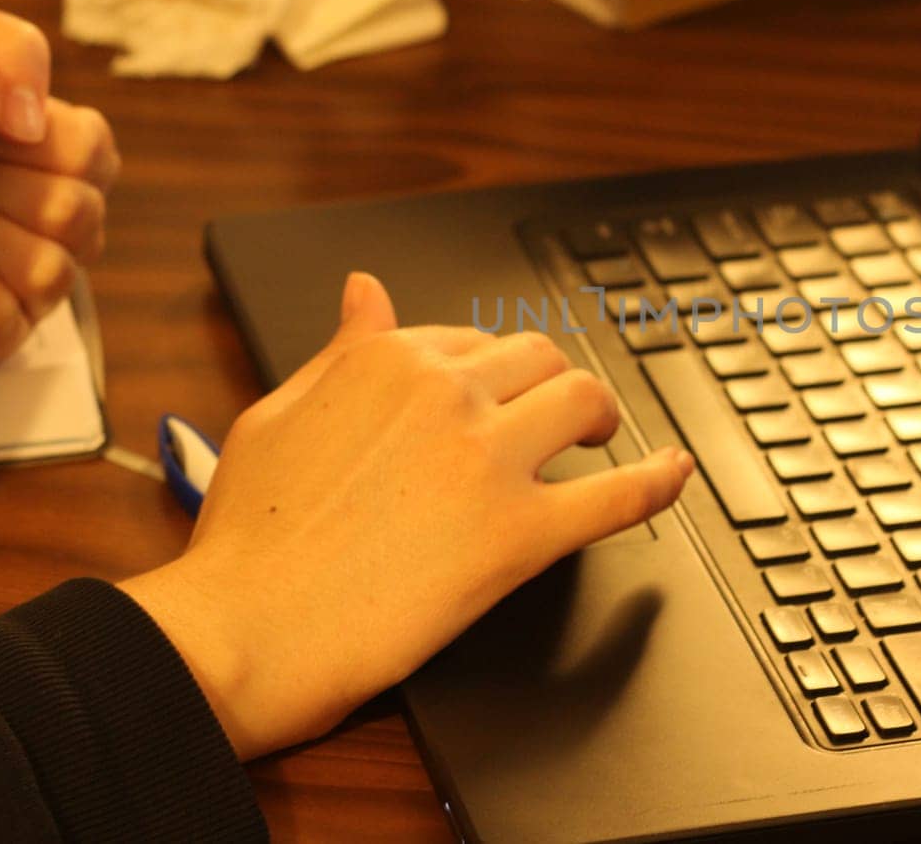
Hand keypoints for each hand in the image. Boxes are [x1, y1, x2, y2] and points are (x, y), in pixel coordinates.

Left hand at [0, 0, 119, 364]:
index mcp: (65, 149)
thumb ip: (10, 54)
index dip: (32, 146)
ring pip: (46, 272)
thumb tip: (28, 122)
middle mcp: (65, 216)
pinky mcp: (5, 327)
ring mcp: (41, 275)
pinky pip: (5, 319)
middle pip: (72, 215)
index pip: (90, 152)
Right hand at [120, 273, 693, 760]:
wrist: (246, 630)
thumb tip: (368, 290)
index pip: (472, 339)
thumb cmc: (250, 536)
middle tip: (556, 417)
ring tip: (602, 438)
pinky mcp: (521, 534)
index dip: (491, 370)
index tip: (496, 393)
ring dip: (602, 414)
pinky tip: (674, 473)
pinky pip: (617, 496)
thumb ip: (340, 350)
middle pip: (539, 360)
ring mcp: (489, 461)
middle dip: (550, 383)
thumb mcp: (279, 412)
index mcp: (390, 359)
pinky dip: (657, 482)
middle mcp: (448, 394)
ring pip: (584, 402)